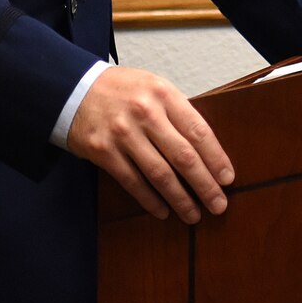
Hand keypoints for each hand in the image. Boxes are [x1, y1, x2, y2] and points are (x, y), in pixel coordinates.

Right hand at [67, 66, 232, 223]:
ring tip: (193, 214)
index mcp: (164, 94)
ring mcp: (123, 134)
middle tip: (218, 204)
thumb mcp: (154, 87)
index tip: (227, 178)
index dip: (216, 158)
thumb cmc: (121, 90)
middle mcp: (145, 113)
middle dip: (205, 184)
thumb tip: (206, 149)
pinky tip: (163, 211)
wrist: (74, 89)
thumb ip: (177, 113)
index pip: (198, 131)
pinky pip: (133, 182)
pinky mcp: (103, 152)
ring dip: (180, 199)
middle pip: (183, 156)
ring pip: (160, 174)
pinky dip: (150, 200)